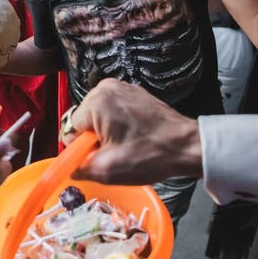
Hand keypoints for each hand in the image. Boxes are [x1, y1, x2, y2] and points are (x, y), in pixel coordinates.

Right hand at [66, 79, 201, 184]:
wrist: (187, 146)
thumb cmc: (152, 155)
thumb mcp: (108, 170)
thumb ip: (81, 168)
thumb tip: (72, 169)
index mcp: (96, 102)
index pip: (70, 129)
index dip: (81, 149)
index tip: (96, 158)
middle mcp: (106, 88)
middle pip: (84, 121)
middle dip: (95, 139)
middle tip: (115, 153)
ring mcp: (121, 87)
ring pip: (99, 116)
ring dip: (107, 133)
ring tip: (127, 145)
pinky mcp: (133, 92)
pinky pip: (114, 110)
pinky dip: (119, 124)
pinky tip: (134, 136)